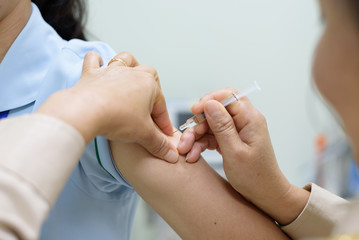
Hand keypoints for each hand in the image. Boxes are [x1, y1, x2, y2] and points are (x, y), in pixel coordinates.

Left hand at [37, 51, 178, 162]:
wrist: (86, 111)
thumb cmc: (117, 118)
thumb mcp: (143, 135)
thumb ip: (159, 144)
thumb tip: (172, 155)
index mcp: (149, 85)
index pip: (161, 106)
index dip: (163, 122)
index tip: (164, 134)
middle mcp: (132, 73)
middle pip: (148, 75)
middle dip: (153, 87)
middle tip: (150, 106)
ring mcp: (111, 72)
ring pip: (125, 60)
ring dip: (130, 66)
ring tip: (130, 76)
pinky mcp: (91, 74)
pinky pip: (94, 60)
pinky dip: (96, 61)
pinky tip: (99, 64)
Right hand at [177, 88, 308, 223]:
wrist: (264, 195)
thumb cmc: (255, 177)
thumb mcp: (235, 152)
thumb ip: (222, 126)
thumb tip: (210, 103)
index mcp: (251, 119)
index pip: (229, 96)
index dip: (209, 100)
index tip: (195, 111)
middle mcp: (244, 121)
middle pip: (216, 110)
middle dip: (198, 123)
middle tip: (186, 138)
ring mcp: (236, 131)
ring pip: (210, 124)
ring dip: (196, 136)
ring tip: (186, 151)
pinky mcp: (230, 140)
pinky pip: (211, 135)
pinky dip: (200, 144)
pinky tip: (193, 155)